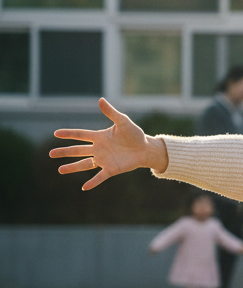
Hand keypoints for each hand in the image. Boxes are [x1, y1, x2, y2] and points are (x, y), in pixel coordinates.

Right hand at [50, 98, 168, 189]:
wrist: (146, 149)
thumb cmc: (135, 135)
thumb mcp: (123, 122)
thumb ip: (111, 113)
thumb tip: (100, 100)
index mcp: (99, 137)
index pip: (80, 135)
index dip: (69, 134)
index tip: (56, 134)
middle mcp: (99, 149)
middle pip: (78, 150)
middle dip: (64, 152)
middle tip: (51, 154)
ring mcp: (104, 160)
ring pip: (85, 164)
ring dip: (73, 167)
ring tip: (60, 170)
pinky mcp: (112, 169)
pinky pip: (100, 176)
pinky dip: (93, 182)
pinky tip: (84, 187)